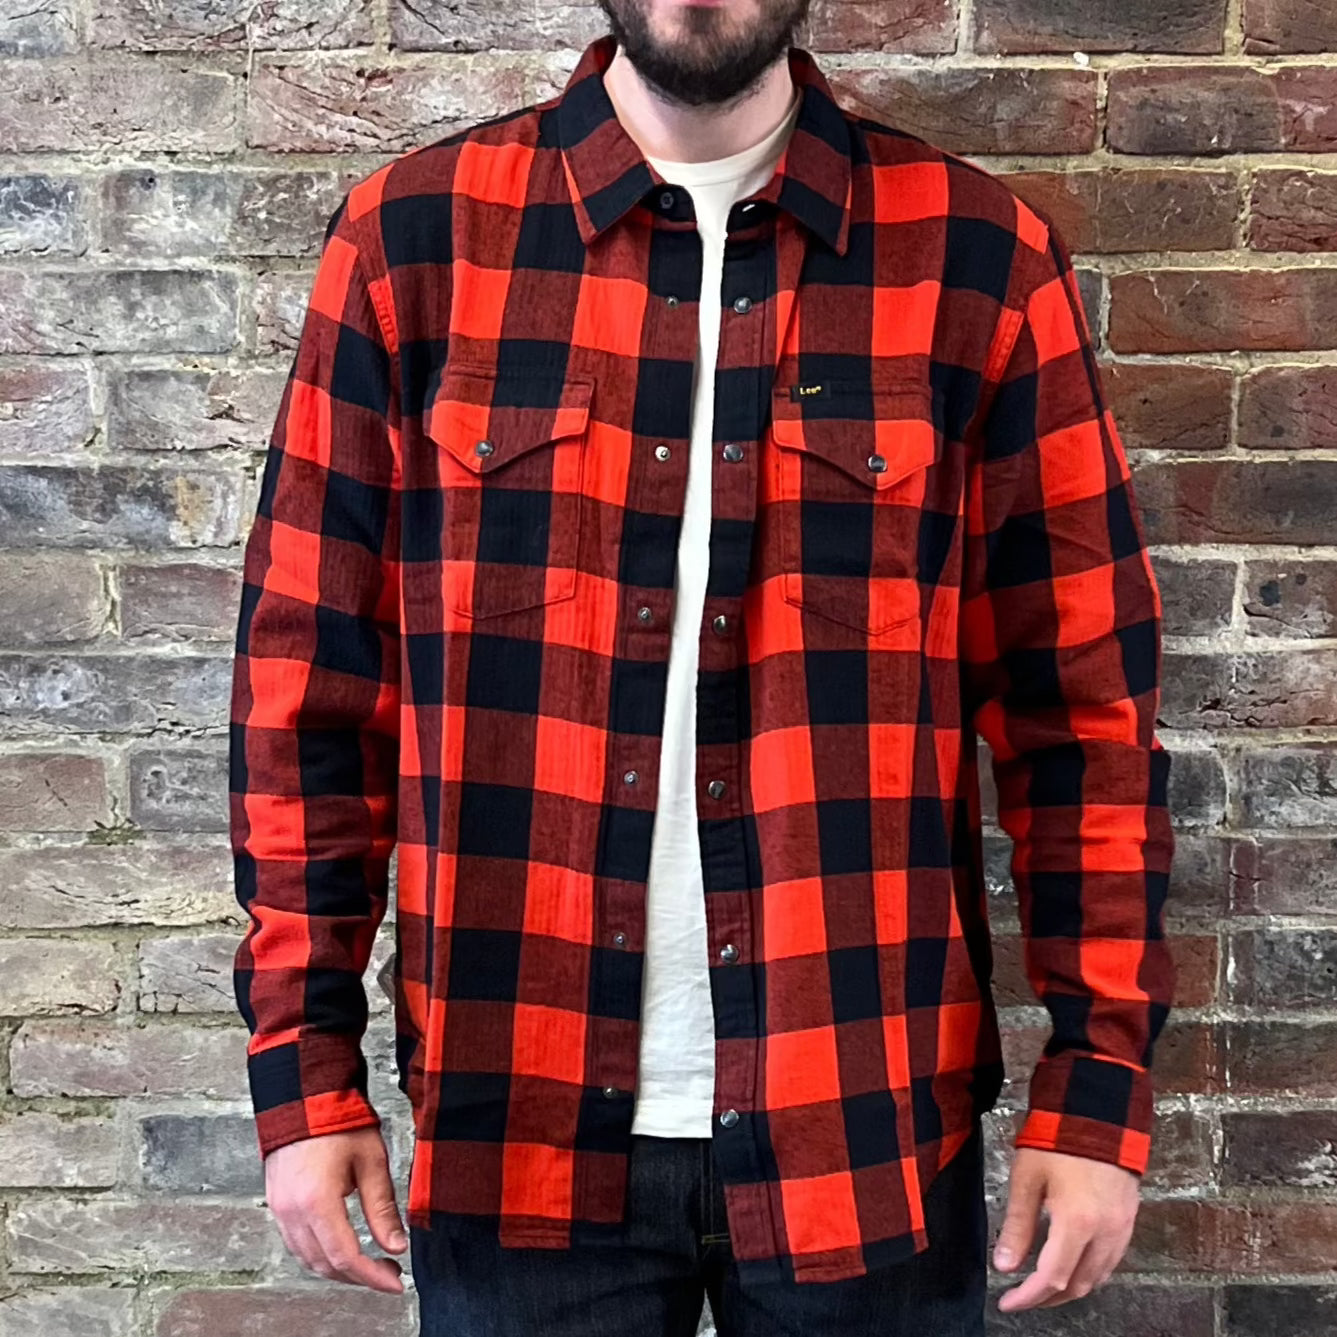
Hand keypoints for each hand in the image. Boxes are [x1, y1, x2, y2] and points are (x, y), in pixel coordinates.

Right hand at [265, 1126, 407, 1292]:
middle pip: (324, 1264)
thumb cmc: (338, 1121)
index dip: (373, 1276)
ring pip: (307, 1258)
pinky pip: (296, 1243)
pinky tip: (339, 1248)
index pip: (345, 1257)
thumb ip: (382, 1208)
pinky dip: (319, 1254)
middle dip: (358, 1276)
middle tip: (387, 1272)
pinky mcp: (277, 1203)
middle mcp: (292, 1211)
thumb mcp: (371, 1162)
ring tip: (368, 1263)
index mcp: (317, 1202)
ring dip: (337, 1268)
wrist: (304, 1096)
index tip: (395, 1281)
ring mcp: (280, 1209)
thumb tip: (396, 1244)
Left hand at [992, 1146, 1138, 1310]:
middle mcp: (1105, 1232)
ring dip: (1070, 1287)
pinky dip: (1089, 1271)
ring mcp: (1121, 1227)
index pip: (1051, 1278)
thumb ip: (1017, 1225)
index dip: (1028, 1297)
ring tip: (1042, 1285)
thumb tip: (1005, 1265)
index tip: (1008, 1302)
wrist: (1097, 1110)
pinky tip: (1072, 1264)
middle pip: (1077, 1285)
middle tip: (1022, 1297)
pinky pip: (1111, 1260)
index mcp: (1077, 1223)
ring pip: (1097, 1277)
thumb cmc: (1058, 1138)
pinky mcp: (1128, 1219)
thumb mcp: (1027, 1178)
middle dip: (1047, 1298)